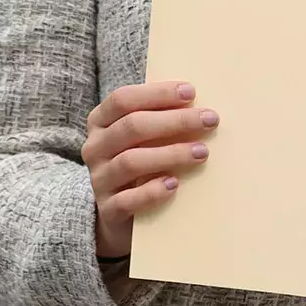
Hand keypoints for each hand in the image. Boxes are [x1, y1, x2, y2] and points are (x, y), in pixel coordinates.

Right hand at [82, 80, 217, 257]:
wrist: (121, 212)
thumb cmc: (140, 160)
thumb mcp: (143, 136)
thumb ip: (160, 117)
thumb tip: (201, 105)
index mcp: (100, 121)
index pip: (123, 99)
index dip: (157, 94)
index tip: (191, 92)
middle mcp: (95, 148)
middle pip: (132, 127)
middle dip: (175, 121)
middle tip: (210, 120)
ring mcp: (99, 179)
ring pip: (131, 161)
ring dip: (171, 154)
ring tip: (202, 152)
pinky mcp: (108, 210)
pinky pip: (127, 200)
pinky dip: (152, 191)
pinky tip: (175, 184)